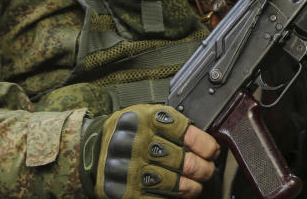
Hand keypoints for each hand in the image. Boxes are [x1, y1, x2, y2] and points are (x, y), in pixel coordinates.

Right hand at [80, 104, 219, 198]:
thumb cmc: (128, 132)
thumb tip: (207, 141)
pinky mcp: (126, 192)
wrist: (94, 150)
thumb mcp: (146, 115)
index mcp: (146, 119)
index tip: (212, 151)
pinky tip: (178, 195)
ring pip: (176, 184)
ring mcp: (131, 169)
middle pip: (185, 161)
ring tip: (195, 185)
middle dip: (204, 169)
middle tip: (207, 170)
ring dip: (193, 187)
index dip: (206, 145)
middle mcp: (138, 143)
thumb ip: (172, 124)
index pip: (187, 133)